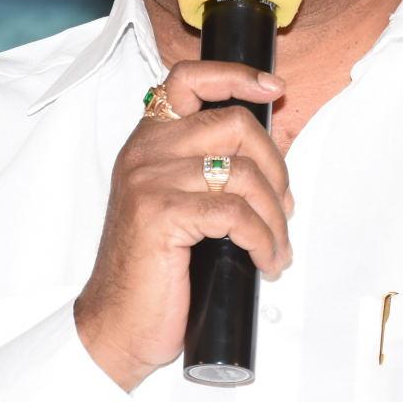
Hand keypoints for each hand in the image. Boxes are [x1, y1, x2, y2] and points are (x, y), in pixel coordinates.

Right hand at [75, 63, 293, 392]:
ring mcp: (150, 181)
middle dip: (277, 167)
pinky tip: (266, 260)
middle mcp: (144, 152)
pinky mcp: (161, 214)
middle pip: (234, 124)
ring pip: (243, 174)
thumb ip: (207, 171)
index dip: (236, 76)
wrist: (118, 324)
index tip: (274, 89)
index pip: (188, 79)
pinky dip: (264, 239)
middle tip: (284, 208)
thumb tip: (272, 156)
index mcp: (147, 142)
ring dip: (276, 217)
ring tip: (277, 247)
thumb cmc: (153, 271)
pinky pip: (236, 213)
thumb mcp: (177, 205)